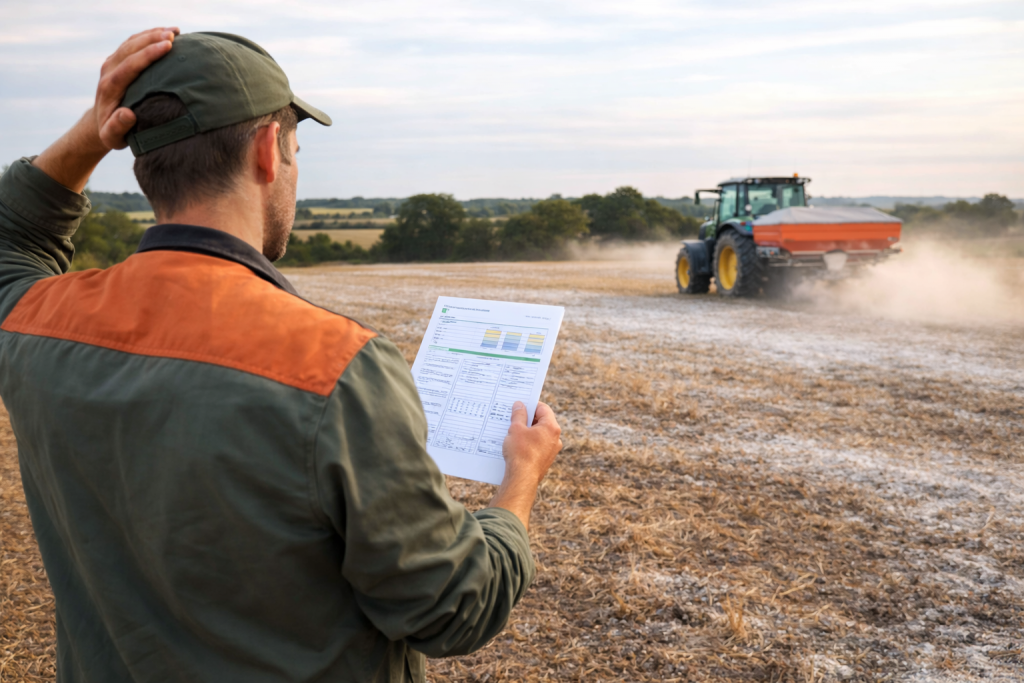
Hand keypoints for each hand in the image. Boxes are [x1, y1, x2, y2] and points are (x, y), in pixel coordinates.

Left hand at [32, 27, 178, 191]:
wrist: (100, 122)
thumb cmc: (113, 133)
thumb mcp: (113, 137)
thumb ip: (118, 127)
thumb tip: (127, 114)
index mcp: (109, 87)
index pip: (129, 65)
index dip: (148, 55)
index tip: (167, 47)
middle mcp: (109, 71)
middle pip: (130, 48)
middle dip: (152, 39)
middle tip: (174, 35)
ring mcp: (112, 63)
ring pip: (132, 42)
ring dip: (152, 34)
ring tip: (175, 31)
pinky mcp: (118, 60)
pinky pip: (133, 43)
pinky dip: (149, 35)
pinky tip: (166, 33)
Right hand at [502, 401, 561, 485]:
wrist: (522, 478)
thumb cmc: (520, 452)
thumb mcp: (516, 429)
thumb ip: (518, 414)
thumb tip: (519, 405)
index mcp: (551, 427)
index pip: (543, 408)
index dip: (531, 405)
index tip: (520, 405)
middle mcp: (555, 438)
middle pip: (543, 421)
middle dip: (528, 419)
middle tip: (515, 418)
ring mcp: (552, 450)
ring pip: (540, 435)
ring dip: (528, 431)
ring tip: (513, 432)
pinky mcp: (546, 460)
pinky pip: (538, 446)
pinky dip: (529, 443)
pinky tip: (517, 445)